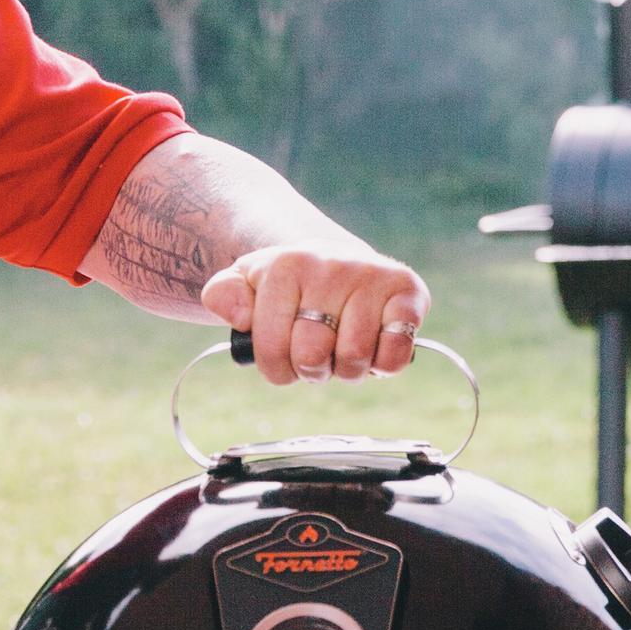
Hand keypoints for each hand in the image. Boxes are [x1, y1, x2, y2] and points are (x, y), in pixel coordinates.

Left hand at [201, 243, 429, 382]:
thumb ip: (222, 295)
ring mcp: (372, 276)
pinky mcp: (408, 291)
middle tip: (316, 354)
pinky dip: (383, 364)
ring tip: (342, 349)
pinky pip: (395, 352)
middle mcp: (332, 265)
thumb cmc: (287, 284)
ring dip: (346, 370)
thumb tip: (238, 315)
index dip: (277, 369)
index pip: (272, 350)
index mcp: (287, 265)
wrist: (333, 259)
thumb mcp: (245, 282)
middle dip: (311, 370)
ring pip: (353, 358)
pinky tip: (373, 346)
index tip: (284, 355)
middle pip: (312, 355)